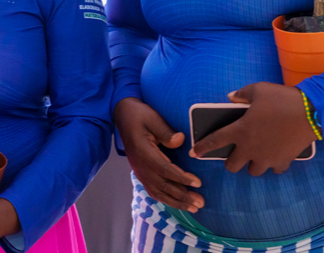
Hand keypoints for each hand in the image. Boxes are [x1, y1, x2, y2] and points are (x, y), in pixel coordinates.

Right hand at [114, 97, 203, 212]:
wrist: (122, 115)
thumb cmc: (140, 115)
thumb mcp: (153, 118)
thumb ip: (166, 131)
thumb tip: (181, 141)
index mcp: (144, 153)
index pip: (164, 169)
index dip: (181, 178)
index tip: (198, 183)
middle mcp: (141, 166)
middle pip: (163, 186)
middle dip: (183, 196)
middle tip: (200, 203)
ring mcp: (140, 171)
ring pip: (158, 192)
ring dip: (176, 202)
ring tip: (193, 208)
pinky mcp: (141, 172)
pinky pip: (153, 190)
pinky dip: (165, 199)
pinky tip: (177, 203)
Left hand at [189, 83, 317, 175]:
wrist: (311, 112)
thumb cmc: (282, 99)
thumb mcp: (259, 89)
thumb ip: (242, 94)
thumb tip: (231, 97)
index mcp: (240, 130)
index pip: (215, 141)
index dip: (202, 148)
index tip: (194, 153)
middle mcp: (250, 148)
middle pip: (232, 166)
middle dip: (232, 161)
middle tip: (239, 152)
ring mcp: (267, 158)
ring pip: (253, 171)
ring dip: (253, 163)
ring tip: (259, 153)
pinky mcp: (282, 162)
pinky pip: (275, 169)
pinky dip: (274, 163)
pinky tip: (277, 154)